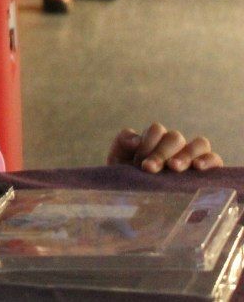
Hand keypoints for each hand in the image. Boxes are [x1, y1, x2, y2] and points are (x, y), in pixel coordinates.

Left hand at [107, 123, 223, 172]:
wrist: (136, 203)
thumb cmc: (129, 179)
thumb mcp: (118, 160)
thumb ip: (122, 143)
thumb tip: (136, 140)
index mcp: (154, 139)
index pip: (156, 130)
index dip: (148, 143)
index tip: (140, 164)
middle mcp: (175, 145)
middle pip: (175, 137)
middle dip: (162, 153)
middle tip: (150, 169)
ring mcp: (192, 156)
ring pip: (199, 143)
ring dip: (186, 154)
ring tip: (174, 168)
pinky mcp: (207, 170)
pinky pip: (215, 158)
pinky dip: (209, 160)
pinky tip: (198, 168)